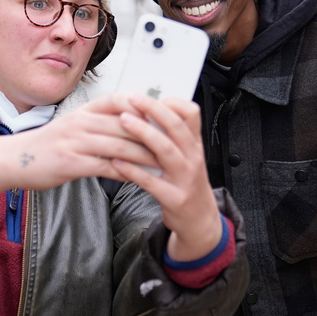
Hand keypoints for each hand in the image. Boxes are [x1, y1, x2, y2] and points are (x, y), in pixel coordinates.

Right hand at [0, 94, 158, 201]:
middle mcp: (82, 122)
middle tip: (178, 142)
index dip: (147, 107)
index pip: (122, 101)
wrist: (14, 160)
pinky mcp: (72, 163)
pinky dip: (127, 172)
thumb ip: (100, 123)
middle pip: (127, 123)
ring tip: (166, 164)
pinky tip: (141, 178)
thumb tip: (130, 123)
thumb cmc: (47, 145)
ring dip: (146, 155)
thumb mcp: (74, 126)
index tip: (170, 116)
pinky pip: (106, 167)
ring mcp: (76, 142)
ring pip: (121, 145)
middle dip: (154, 133)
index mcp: (85, 111)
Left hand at [110, 94, 222, 261]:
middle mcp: (193, 159)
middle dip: (153, 110)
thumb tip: (149, 111)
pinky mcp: (174, 198)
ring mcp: (185, 179)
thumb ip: (172, 138)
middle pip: (175, 128)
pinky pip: (151, 181)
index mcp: (195, 145)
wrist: (199, 220)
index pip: (191, 115)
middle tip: (132, 99)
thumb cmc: (186, 184)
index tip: (151, 95)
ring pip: (165, 151)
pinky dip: (133, 170)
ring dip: (143, 133)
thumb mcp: (187, 158)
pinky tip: (117, 161)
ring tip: (122, 121)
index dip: (172, 102)